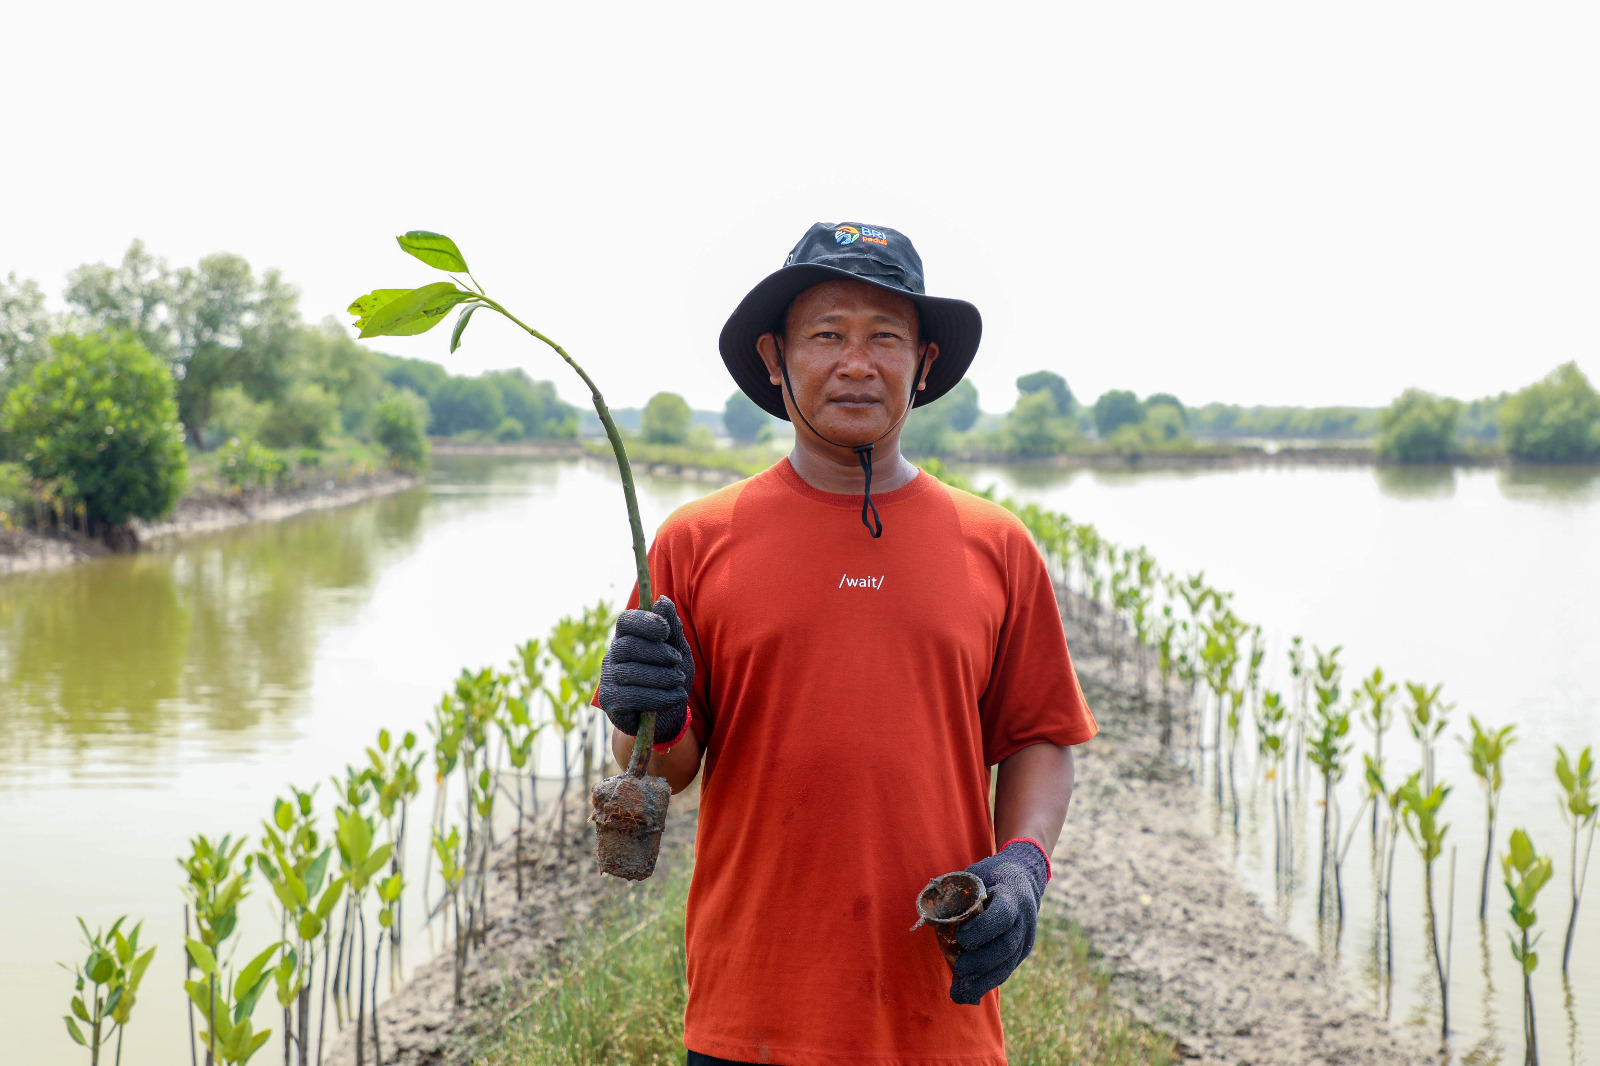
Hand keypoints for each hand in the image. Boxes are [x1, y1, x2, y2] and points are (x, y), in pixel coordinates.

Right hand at [597, 596, 693, 747]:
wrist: (669, 717)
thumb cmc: (671, 678)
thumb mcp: (678, 651)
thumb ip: (671, 627)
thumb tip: (662, 600)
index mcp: (626, 638)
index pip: (625, 621)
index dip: (644, 622)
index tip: (665, 630)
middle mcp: (612, 656)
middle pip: (628, 646)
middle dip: (658, 653)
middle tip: (678, 661)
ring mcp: (608, 679)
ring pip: (631, 672)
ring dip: (662, 677)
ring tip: (679, 682)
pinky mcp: (610, 702)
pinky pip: (632, 696)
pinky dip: (660, 697)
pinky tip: (676, 697)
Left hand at [948, 839, 1049, 1004]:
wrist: (1024, 880)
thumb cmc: (992, 876)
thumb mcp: (977, 873)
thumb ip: (958, 892)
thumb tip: (926, 914)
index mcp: (1012, 893)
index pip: (1003, 915)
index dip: (982, 929)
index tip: (961, 937)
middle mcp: (1024, 918)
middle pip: (1007, 945)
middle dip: (981, 961)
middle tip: (959, 968)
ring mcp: (1026, 937)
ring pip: (1008, 964)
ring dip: (984, 981)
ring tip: (961, 992)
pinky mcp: (1022, 952)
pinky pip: (1006, 970)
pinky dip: (986, 983)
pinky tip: (968, 993)